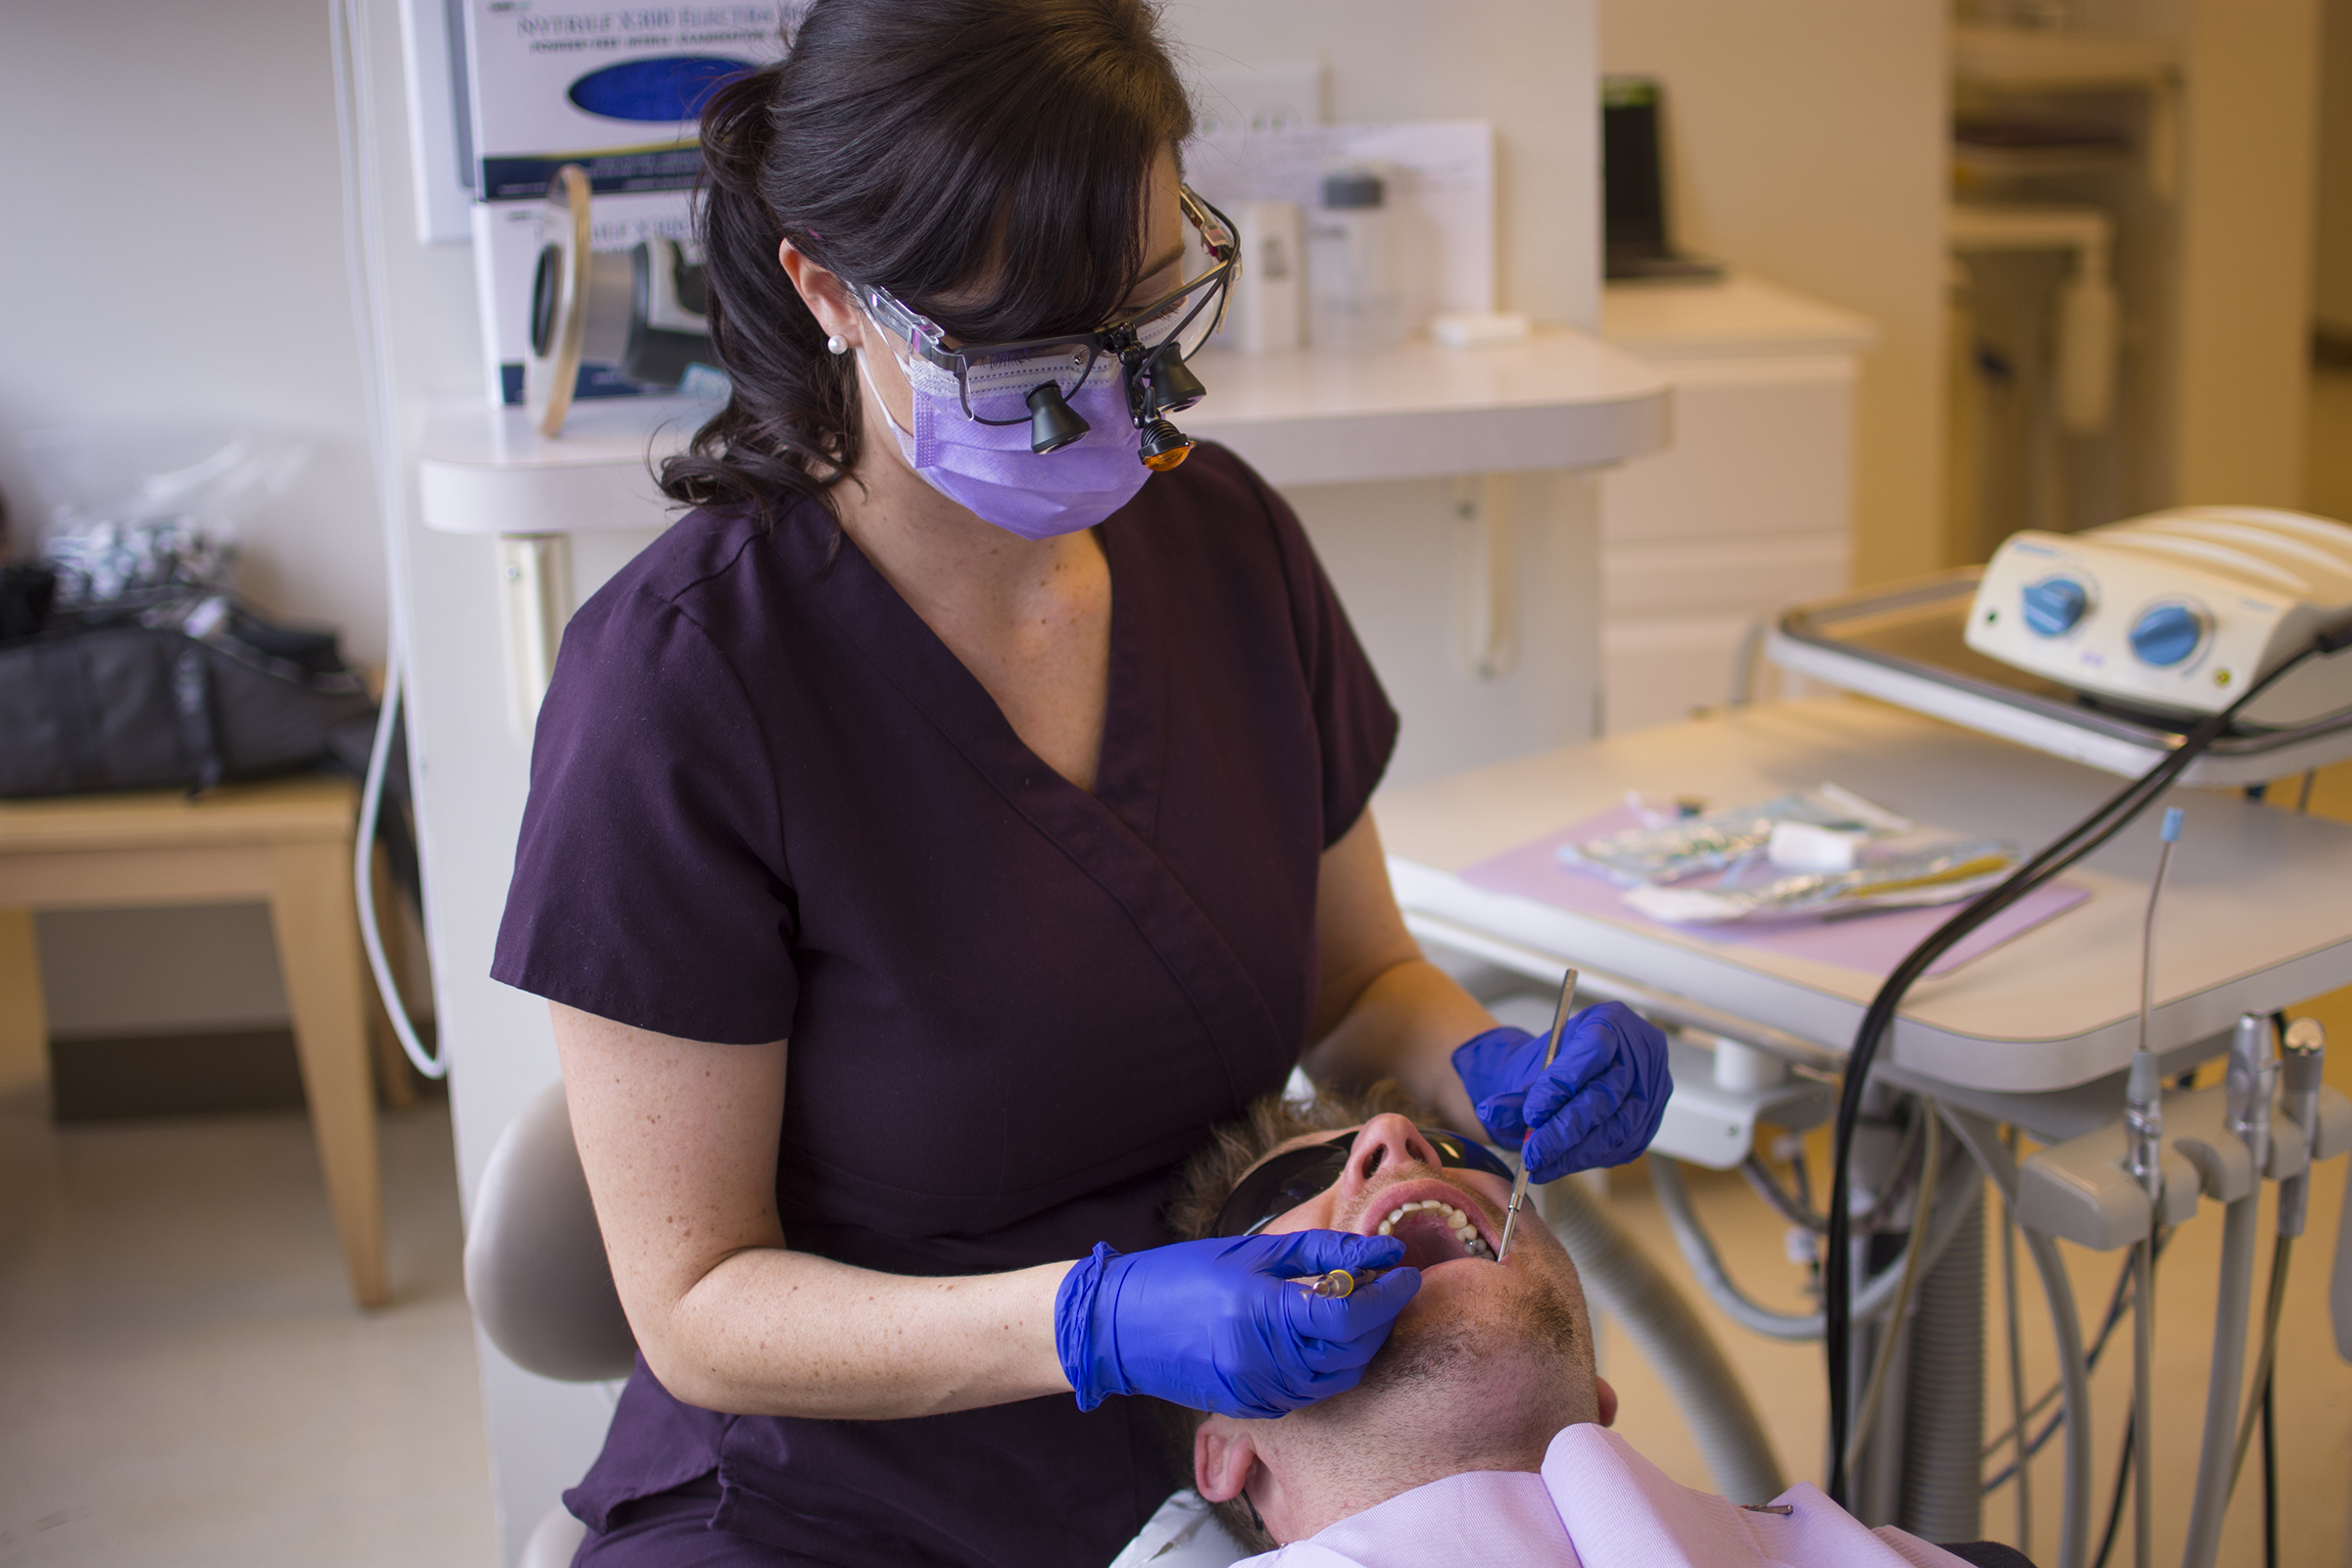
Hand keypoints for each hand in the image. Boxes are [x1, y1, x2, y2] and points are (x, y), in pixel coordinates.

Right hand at [1055, 1231, 1417, 1417]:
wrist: (1120, 1328)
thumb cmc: (1183, 1276)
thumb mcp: (1253, 1251)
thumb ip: (1323, 1252)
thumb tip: (1383, 1251)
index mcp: (1262, 1312)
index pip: (1349, 1314)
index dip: (1388, 1294)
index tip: (1408, 1271)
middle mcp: (1264, 1361)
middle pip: (1353, 1350)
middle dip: (1382, 1318)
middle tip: (1391, 1284)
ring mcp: (1259, 1391)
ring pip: (1340, 1377)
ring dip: (1363, 1344)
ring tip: (1364, 1306)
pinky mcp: (1254, 1409)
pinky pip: (1314, 1392)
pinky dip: (1334, 1365)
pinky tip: (1330, 1336)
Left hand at [1451, 1001, 1669, 1180]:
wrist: (1567, 1078)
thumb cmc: (1552, 1065)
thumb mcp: (1529, 1069)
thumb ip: (1514, 1092)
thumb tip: (1491, 1113)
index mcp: (1611, 1021)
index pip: (1593, 1050)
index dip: (1562, 1085)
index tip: (1531, 1113)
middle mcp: (1640, 1052)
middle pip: (1606, 1096)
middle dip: (1565, 1129)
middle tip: (1532, 1151)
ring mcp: (1652, 1088)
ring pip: (1617, 1128)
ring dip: (1574, 1152)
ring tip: (1540, 1163)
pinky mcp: (1650, 1120)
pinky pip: (1623, 1145)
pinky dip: (1587, 1158)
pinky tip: (1560, 1163)